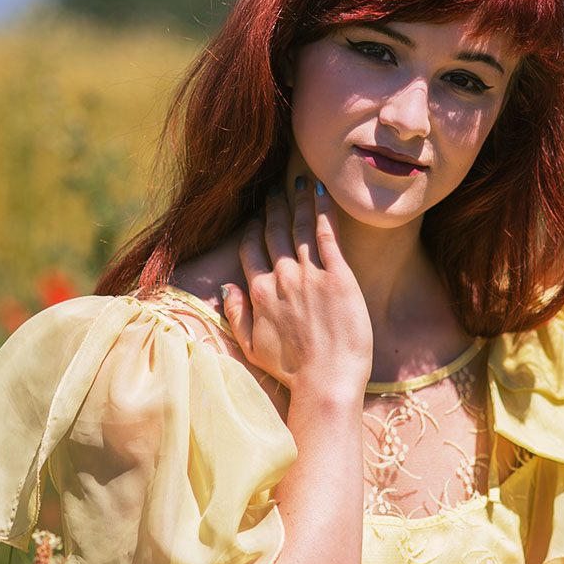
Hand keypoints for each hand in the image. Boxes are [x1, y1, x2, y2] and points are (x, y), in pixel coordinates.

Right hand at [221, 177, 372, 395]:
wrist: (326, 381)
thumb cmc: (291, 371)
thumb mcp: (252, 347)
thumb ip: (236, 315)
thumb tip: (225, 288)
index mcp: (259, 292)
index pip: (252, 250)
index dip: (254, 230)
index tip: (258, 217)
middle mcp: (281, 278)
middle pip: (274, 233)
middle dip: (274, 208)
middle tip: (275, 191)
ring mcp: (310, 275)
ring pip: (300, 227)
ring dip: (298, 201)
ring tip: (299, 182)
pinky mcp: (339, 277)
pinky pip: (328, 236)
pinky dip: (323, 211)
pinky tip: (321, 193)